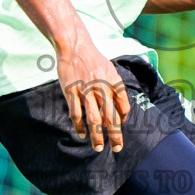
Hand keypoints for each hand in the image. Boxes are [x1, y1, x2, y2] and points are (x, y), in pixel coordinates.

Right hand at [56, 37, 129, 152]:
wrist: (74, 46)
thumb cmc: (94, 60)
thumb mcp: (111, 70)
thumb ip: (116, 90)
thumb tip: (120, 112)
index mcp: (114, 81)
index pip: (123, 105)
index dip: (123, 119)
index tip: (120, 126)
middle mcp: (102, 87)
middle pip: (111, 117)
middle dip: (115, 135)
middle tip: (117, 148)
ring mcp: (85, 91)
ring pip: (94, 119)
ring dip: (97, 136)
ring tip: (99, 147)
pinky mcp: (71, 92)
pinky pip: (76, 114)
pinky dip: (79, 126)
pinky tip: (82, 135)